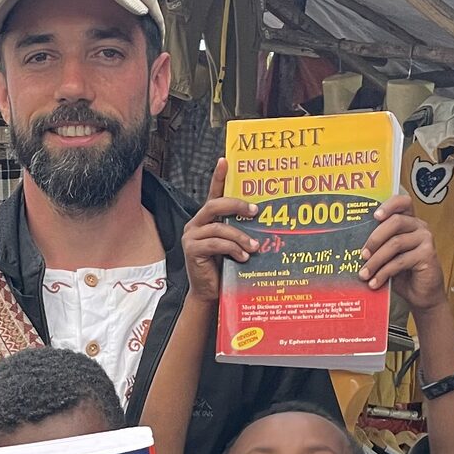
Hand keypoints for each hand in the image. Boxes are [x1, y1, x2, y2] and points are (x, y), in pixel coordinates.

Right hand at [183, 159, 257, 301]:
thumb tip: (262, 220)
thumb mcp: (234, 245)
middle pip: (214, 205)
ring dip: (240, 236)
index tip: (225, 160)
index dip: (218, 177)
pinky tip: (242, 257)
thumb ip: (240, 231)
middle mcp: (196, 224)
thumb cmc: (223, 268)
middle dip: (236, 205)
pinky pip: (215, 243)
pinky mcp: (191, 250)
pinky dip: (232, 249)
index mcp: (207, 220)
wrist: (209, 293)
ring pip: (218, 227)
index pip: (213, 194)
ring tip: (255, 247)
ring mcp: (191, 237)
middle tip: (255, 211)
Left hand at [357, 195, 445, 310]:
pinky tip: (375, 282)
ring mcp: (426, 239)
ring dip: (376, 260)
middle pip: (395, 222)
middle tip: (362, 255)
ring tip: (364, 274)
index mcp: (409, 222)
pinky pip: (400, 261)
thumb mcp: (388, 257)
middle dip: (374, 239)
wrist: (421, 294)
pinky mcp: (428, 255)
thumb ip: (379, 246)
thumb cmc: (404, 274)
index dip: (389, 205)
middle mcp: (419, 226)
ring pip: (395, 243)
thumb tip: (353, 246)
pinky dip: (384, 273)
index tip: (375, 215)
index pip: (403, 202)